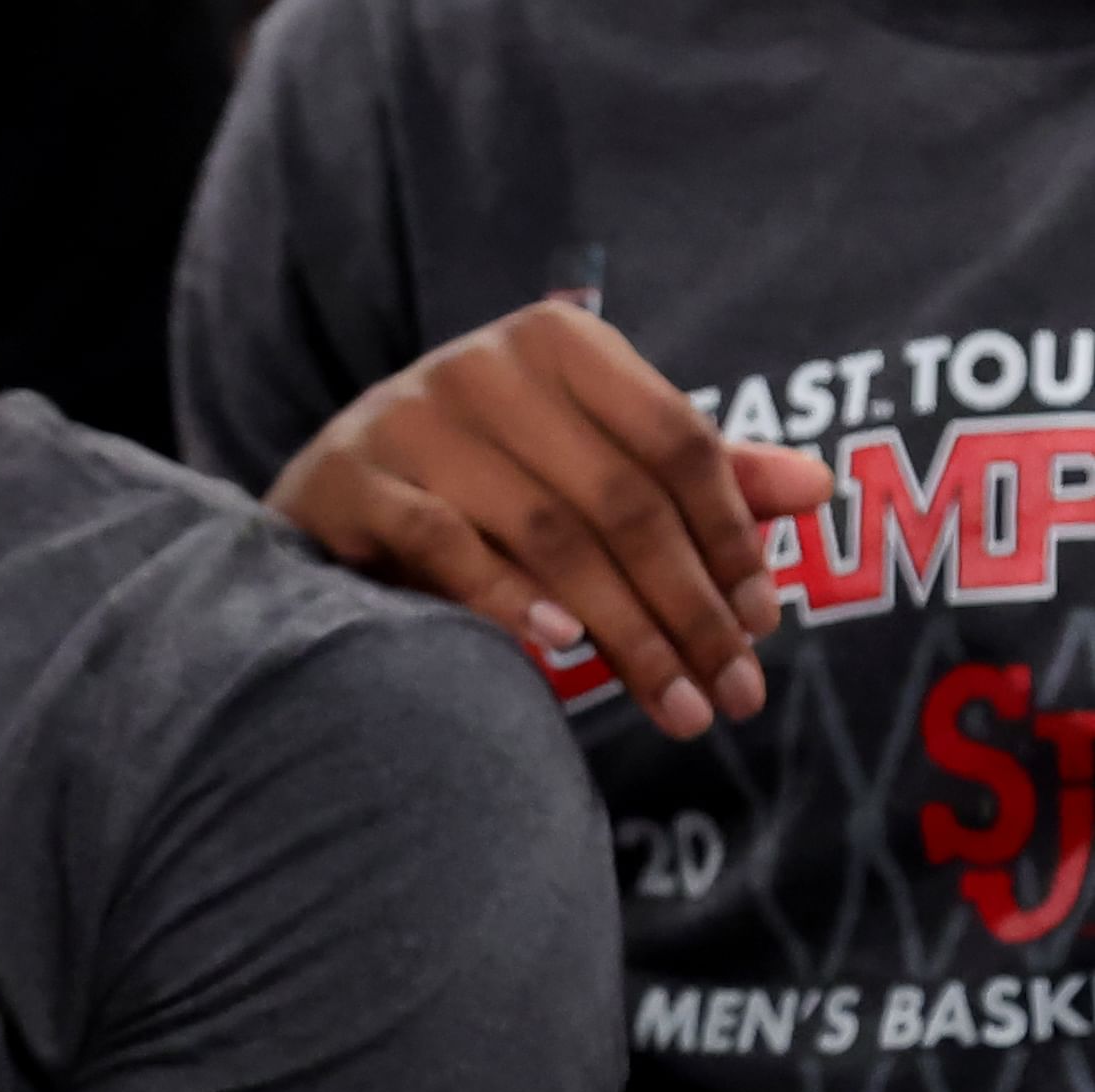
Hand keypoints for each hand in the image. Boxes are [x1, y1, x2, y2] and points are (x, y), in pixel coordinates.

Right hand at [266, 299, 837, 740]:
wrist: (323, 494)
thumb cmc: (477, 482)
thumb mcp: (587, 462)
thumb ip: (695, 476)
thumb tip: (817, 490)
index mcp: (560, 340)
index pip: (677, 441)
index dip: (731, 535)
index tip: (764, 623)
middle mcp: (484, 362)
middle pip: (622, 498)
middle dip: (688, 606)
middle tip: (730, 691)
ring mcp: (410, 416)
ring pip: (548, 531)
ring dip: (622, 630)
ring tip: (672, 702)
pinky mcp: (350, 477)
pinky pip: (445, 544)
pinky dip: (508, 600)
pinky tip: (562, 652)